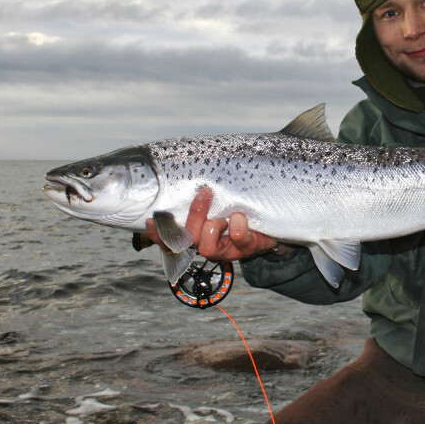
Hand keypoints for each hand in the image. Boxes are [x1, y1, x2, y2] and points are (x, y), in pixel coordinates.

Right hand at [145, 187, 285, 261]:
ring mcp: (227, 251)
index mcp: (198, 237)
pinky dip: (238, 225)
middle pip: (188, 240)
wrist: (273, 227)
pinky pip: (238, 239)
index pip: (170, 241)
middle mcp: (209, 247)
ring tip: (224, 214)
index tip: (151, 220)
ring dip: (212, 226)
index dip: (158, 235)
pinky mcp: (247, 248)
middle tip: (204, 194)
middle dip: (194, 216)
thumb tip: (184, 173)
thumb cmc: (239, 213)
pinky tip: (240, 216)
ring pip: (206, 247)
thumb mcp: (219, 205)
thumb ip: (201, 198)